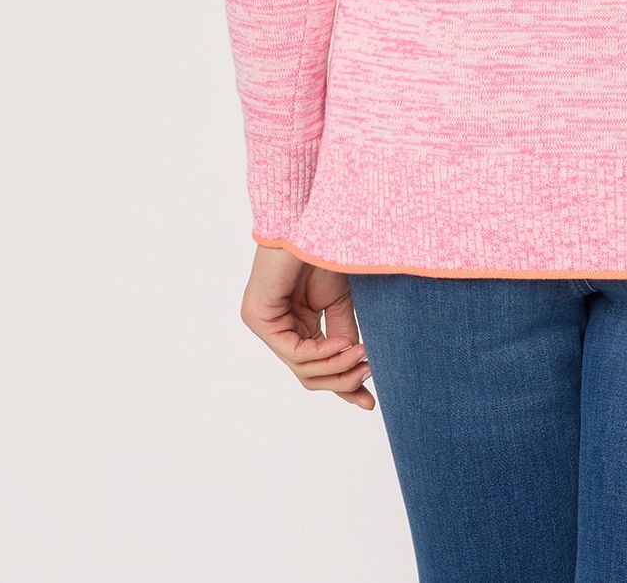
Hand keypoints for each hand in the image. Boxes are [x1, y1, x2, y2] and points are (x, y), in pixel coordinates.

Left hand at [239, 243, 373, 409]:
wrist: (317, 223)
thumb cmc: (328, 253)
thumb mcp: (341, 304)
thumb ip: (343, 338)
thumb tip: (359, 371)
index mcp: (297, 324)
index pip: (316, 367)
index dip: (343, 386)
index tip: (369, 403)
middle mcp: (277, 328)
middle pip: (308, 376)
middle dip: (341, 380)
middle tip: (368, 373)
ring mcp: (264, 324)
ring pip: (302, 369)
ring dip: (337, 367)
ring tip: (363, 355)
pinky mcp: (257, 318)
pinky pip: (294, 353)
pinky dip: (323, 353)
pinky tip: (345, 344)